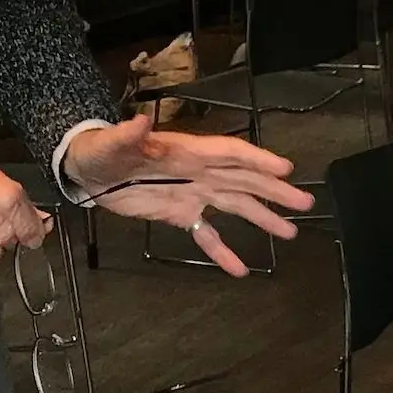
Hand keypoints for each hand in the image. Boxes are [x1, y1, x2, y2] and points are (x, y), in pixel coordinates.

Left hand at [63, 115, 311, 276]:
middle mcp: (198, 171)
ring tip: (288, 232)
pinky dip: (222, 251)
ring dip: (261, 217)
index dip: (256, 160)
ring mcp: (192, 193)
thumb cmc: (101, 151)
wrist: (87, 172)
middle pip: (243, 179)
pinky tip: (240, 270)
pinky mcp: (179, 213)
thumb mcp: (111, 143)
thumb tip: (140, 121)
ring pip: (234, 205)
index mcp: (187, 152)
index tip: (285, 169)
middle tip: (305, 203)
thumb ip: (127, 135)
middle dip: (273, 190)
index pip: (229, 154)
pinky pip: (205, 234)